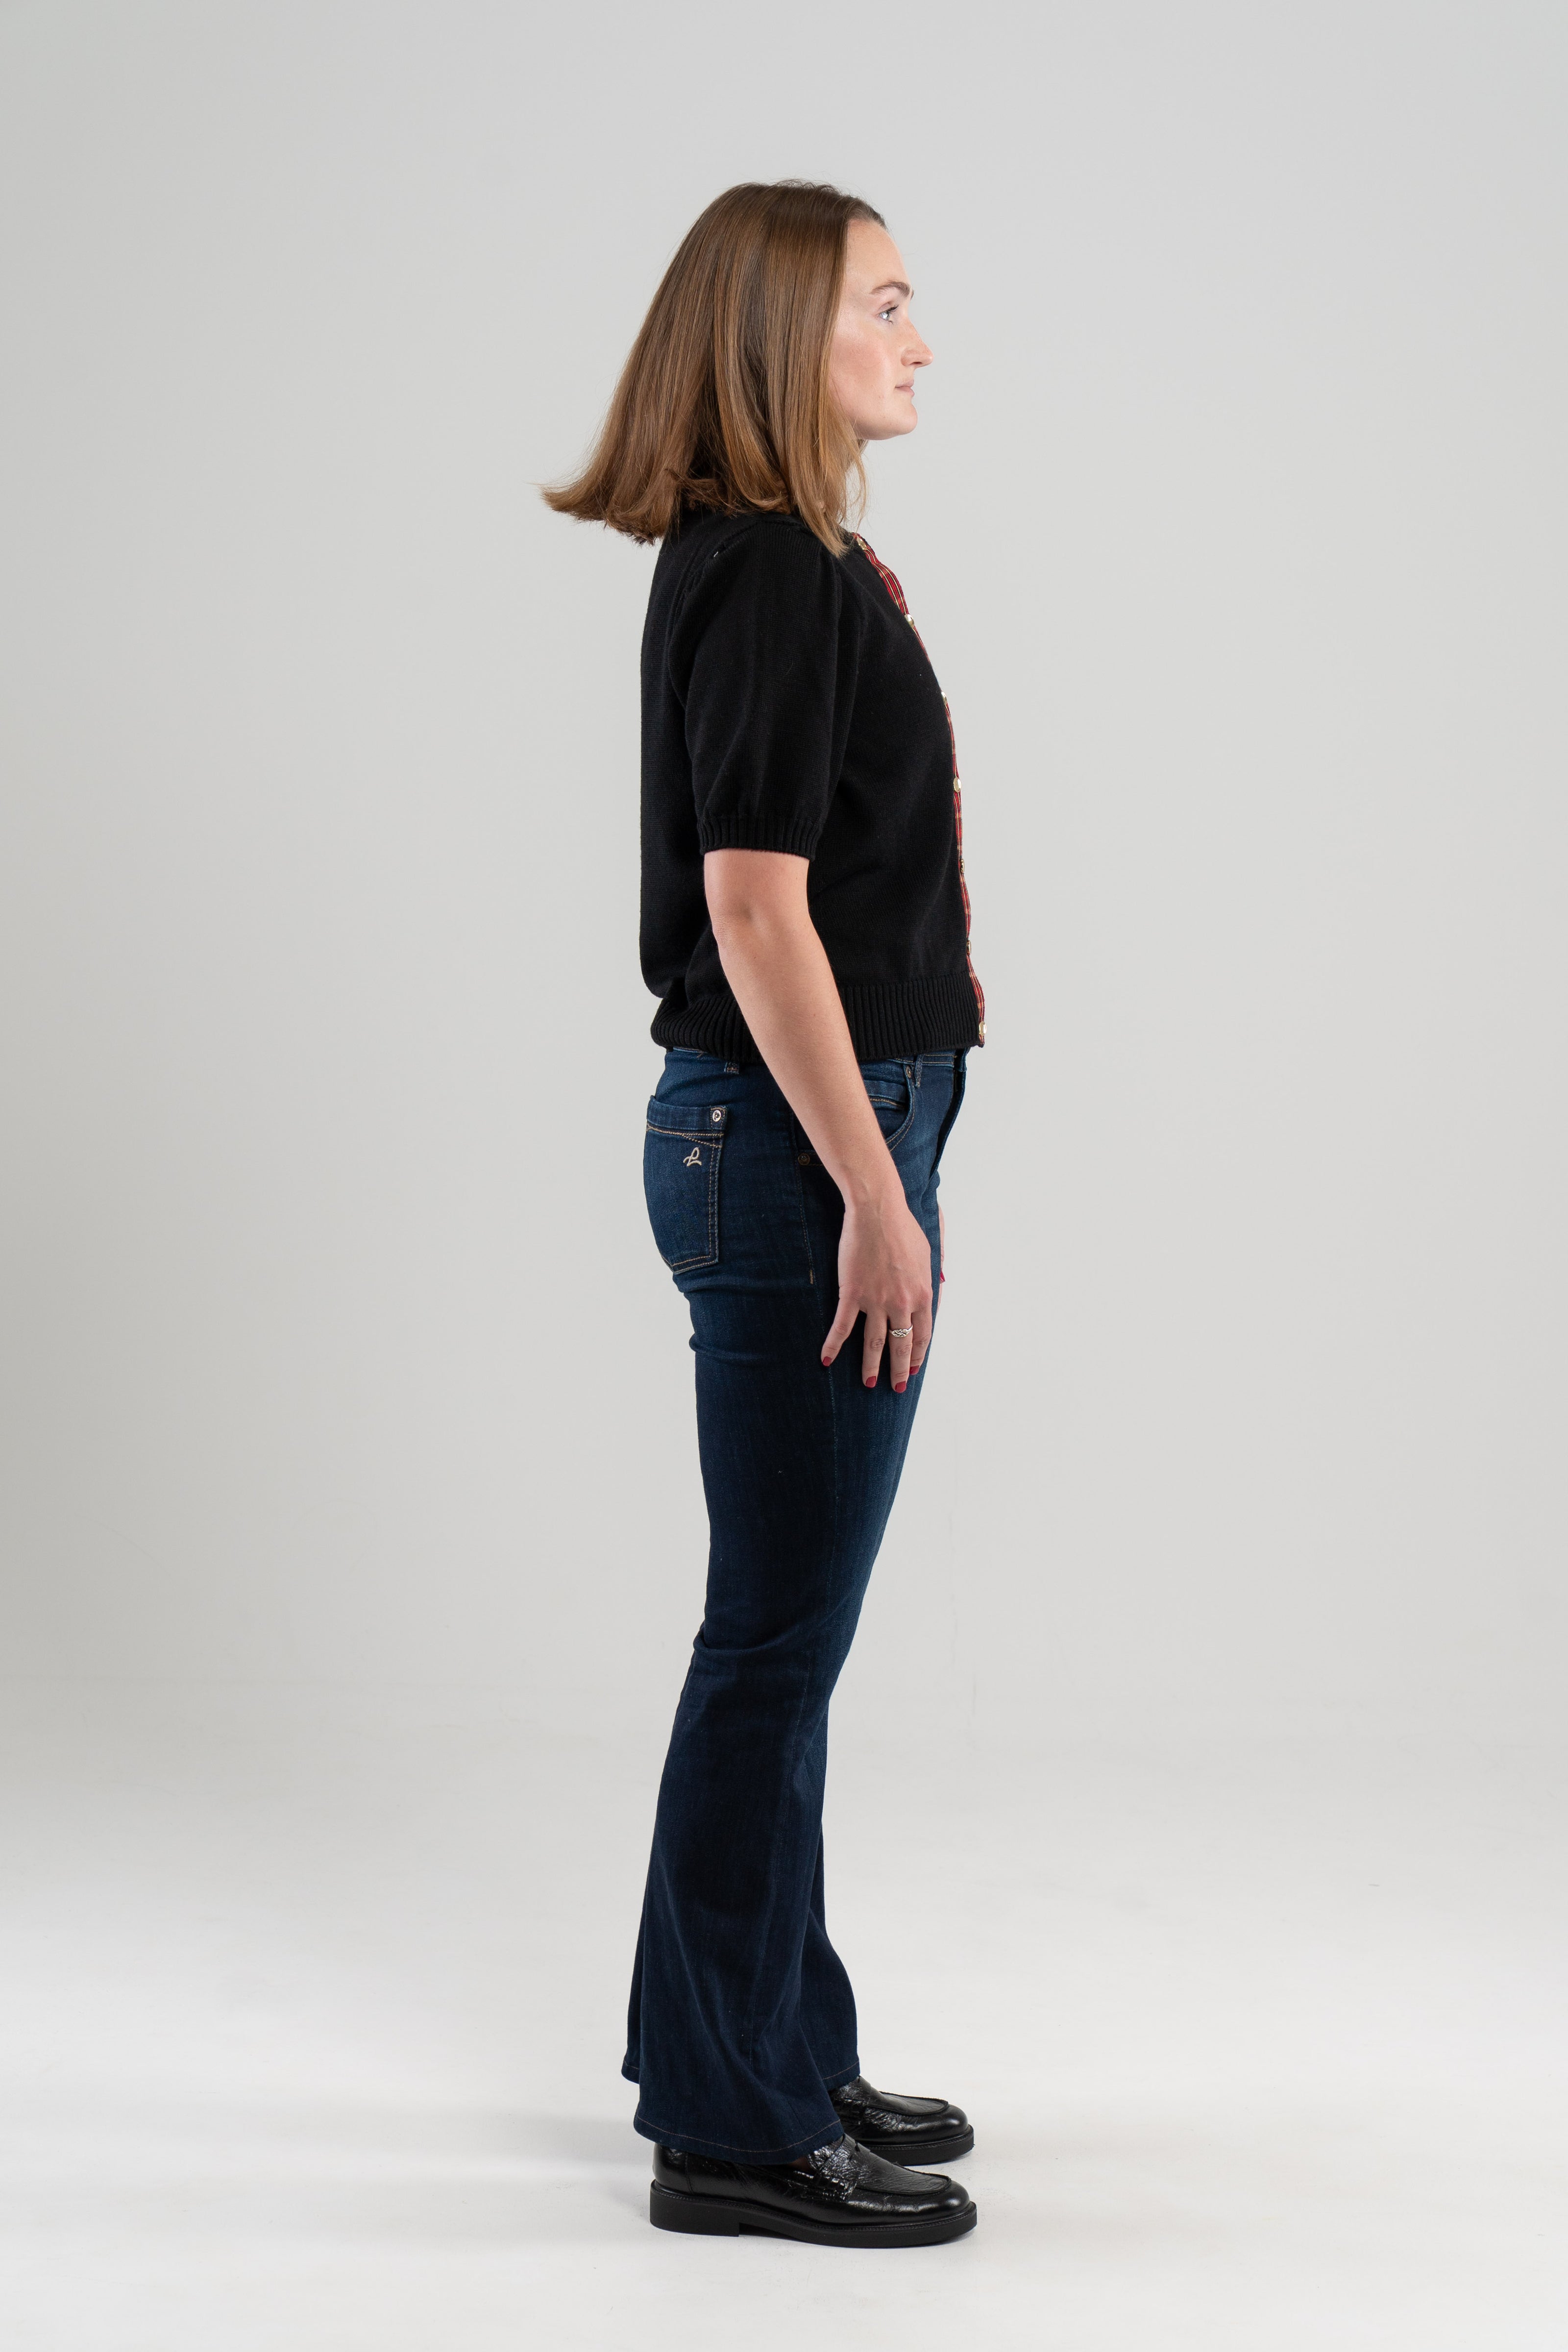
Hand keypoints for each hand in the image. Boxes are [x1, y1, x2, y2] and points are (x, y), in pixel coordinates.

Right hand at [820, 1185, 933, 1393]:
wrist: (877, 1211)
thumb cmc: (903, 1228)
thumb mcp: (927, 1255)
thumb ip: (930, 1280)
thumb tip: (934, 1296)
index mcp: (922, 1294)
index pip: (922, 1334)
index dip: (917, 1354)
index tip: (913, 1368)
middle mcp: (901, 1303)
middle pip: (900, 1344)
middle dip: (898, 1369)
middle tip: (896, 1387)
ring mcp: (875, 1300)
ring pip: (873, 1342)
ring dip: (871, 1365)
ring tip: (868, 1382)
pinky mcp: (851, 1293)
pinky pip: (842, 1327)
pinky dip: (834, 1345)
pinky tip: (827, 1360)